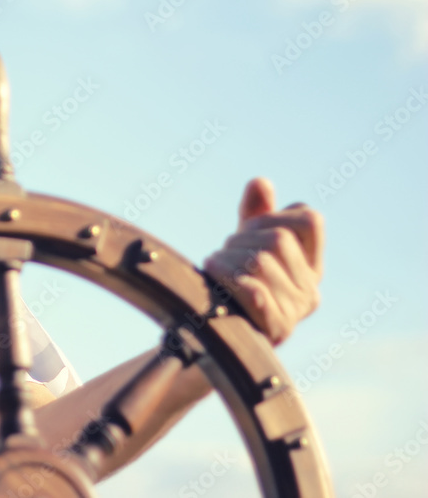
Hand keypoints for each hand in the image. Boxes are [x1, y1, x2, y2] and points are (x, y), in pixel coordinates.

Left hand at [203, 177, 323, 344]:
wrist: (210, 339)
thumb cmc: (230, 287)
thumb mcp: (245, 246)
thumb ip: (256, 215)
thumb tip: (260, 183)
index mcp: (310, 268)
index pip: (309, 220)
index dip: (274, 215)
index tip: (248, 228)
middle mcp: (309, 291)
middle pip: (278, 239)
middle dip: (241, 238)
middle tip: (222, 252)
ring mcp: (293, 313)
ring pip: (260, 262)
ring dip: (226, 258)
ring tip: (212, 266)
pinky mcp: (272, 331)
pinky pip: (254, 294)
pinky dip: (229, 280)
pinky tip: (214, 277)